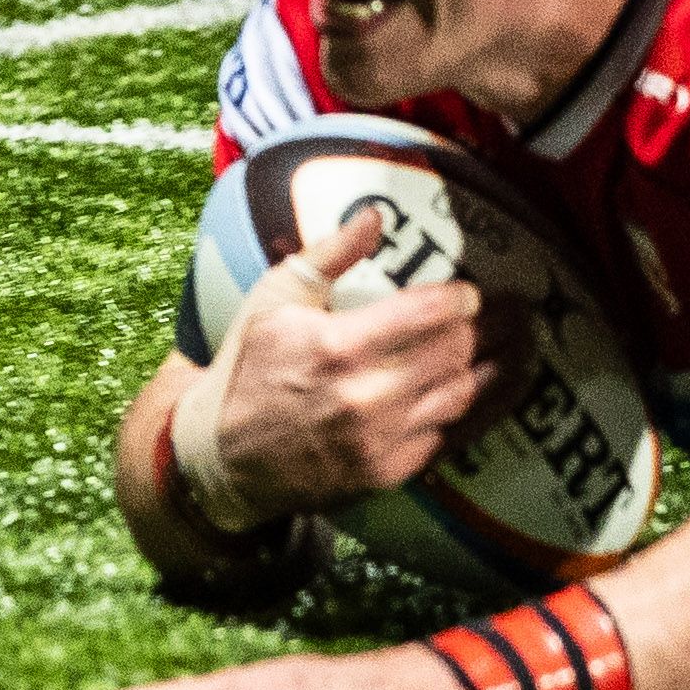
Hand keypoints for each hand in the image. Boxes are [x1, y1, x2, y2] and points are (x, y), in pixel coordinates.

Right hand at [193, 209, 516, 525]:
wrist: (222, 456)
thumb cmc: (248, 369)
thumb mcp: (274, 298)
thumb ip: (329, 254)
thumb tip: (374, 216)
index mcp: (338, 346)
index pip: (428, 313)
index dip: (459, 299)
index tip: (466, 293)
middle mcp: (364, 397)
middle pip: (452, 352)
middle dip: (466, 330)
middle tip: (464, 321)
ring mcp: (377, 441)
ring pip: (458, 394)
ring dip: (467, 368)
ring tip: (463, 352)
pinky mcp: (383, 474)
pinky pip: (442, 434)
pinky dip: (445, 410)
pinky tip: (440, 394)